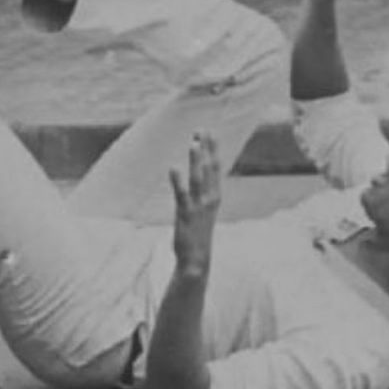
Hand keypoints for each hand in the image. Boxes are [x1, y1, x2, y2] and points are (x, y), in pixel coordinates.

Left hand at [169, 132, 220, 277]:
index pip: (215, 168)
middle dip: (206, 149)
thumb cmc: (199, 231)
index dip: (213, 149)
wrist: (197, 258)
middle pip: (209, 169)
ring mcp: (198, 206)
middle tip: (202, 130)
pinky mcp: (186, 215)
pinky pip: (181, 195)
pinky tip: (173, 168)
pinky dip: (178, 181)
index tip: (210, 132)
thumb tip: (202, 176)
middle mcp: (210, 198)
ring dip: (196, 160)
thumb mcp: (206, 209)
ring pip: (198, 179)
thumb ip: (205, 192)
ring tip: (193, 144)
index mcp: (215, 196)